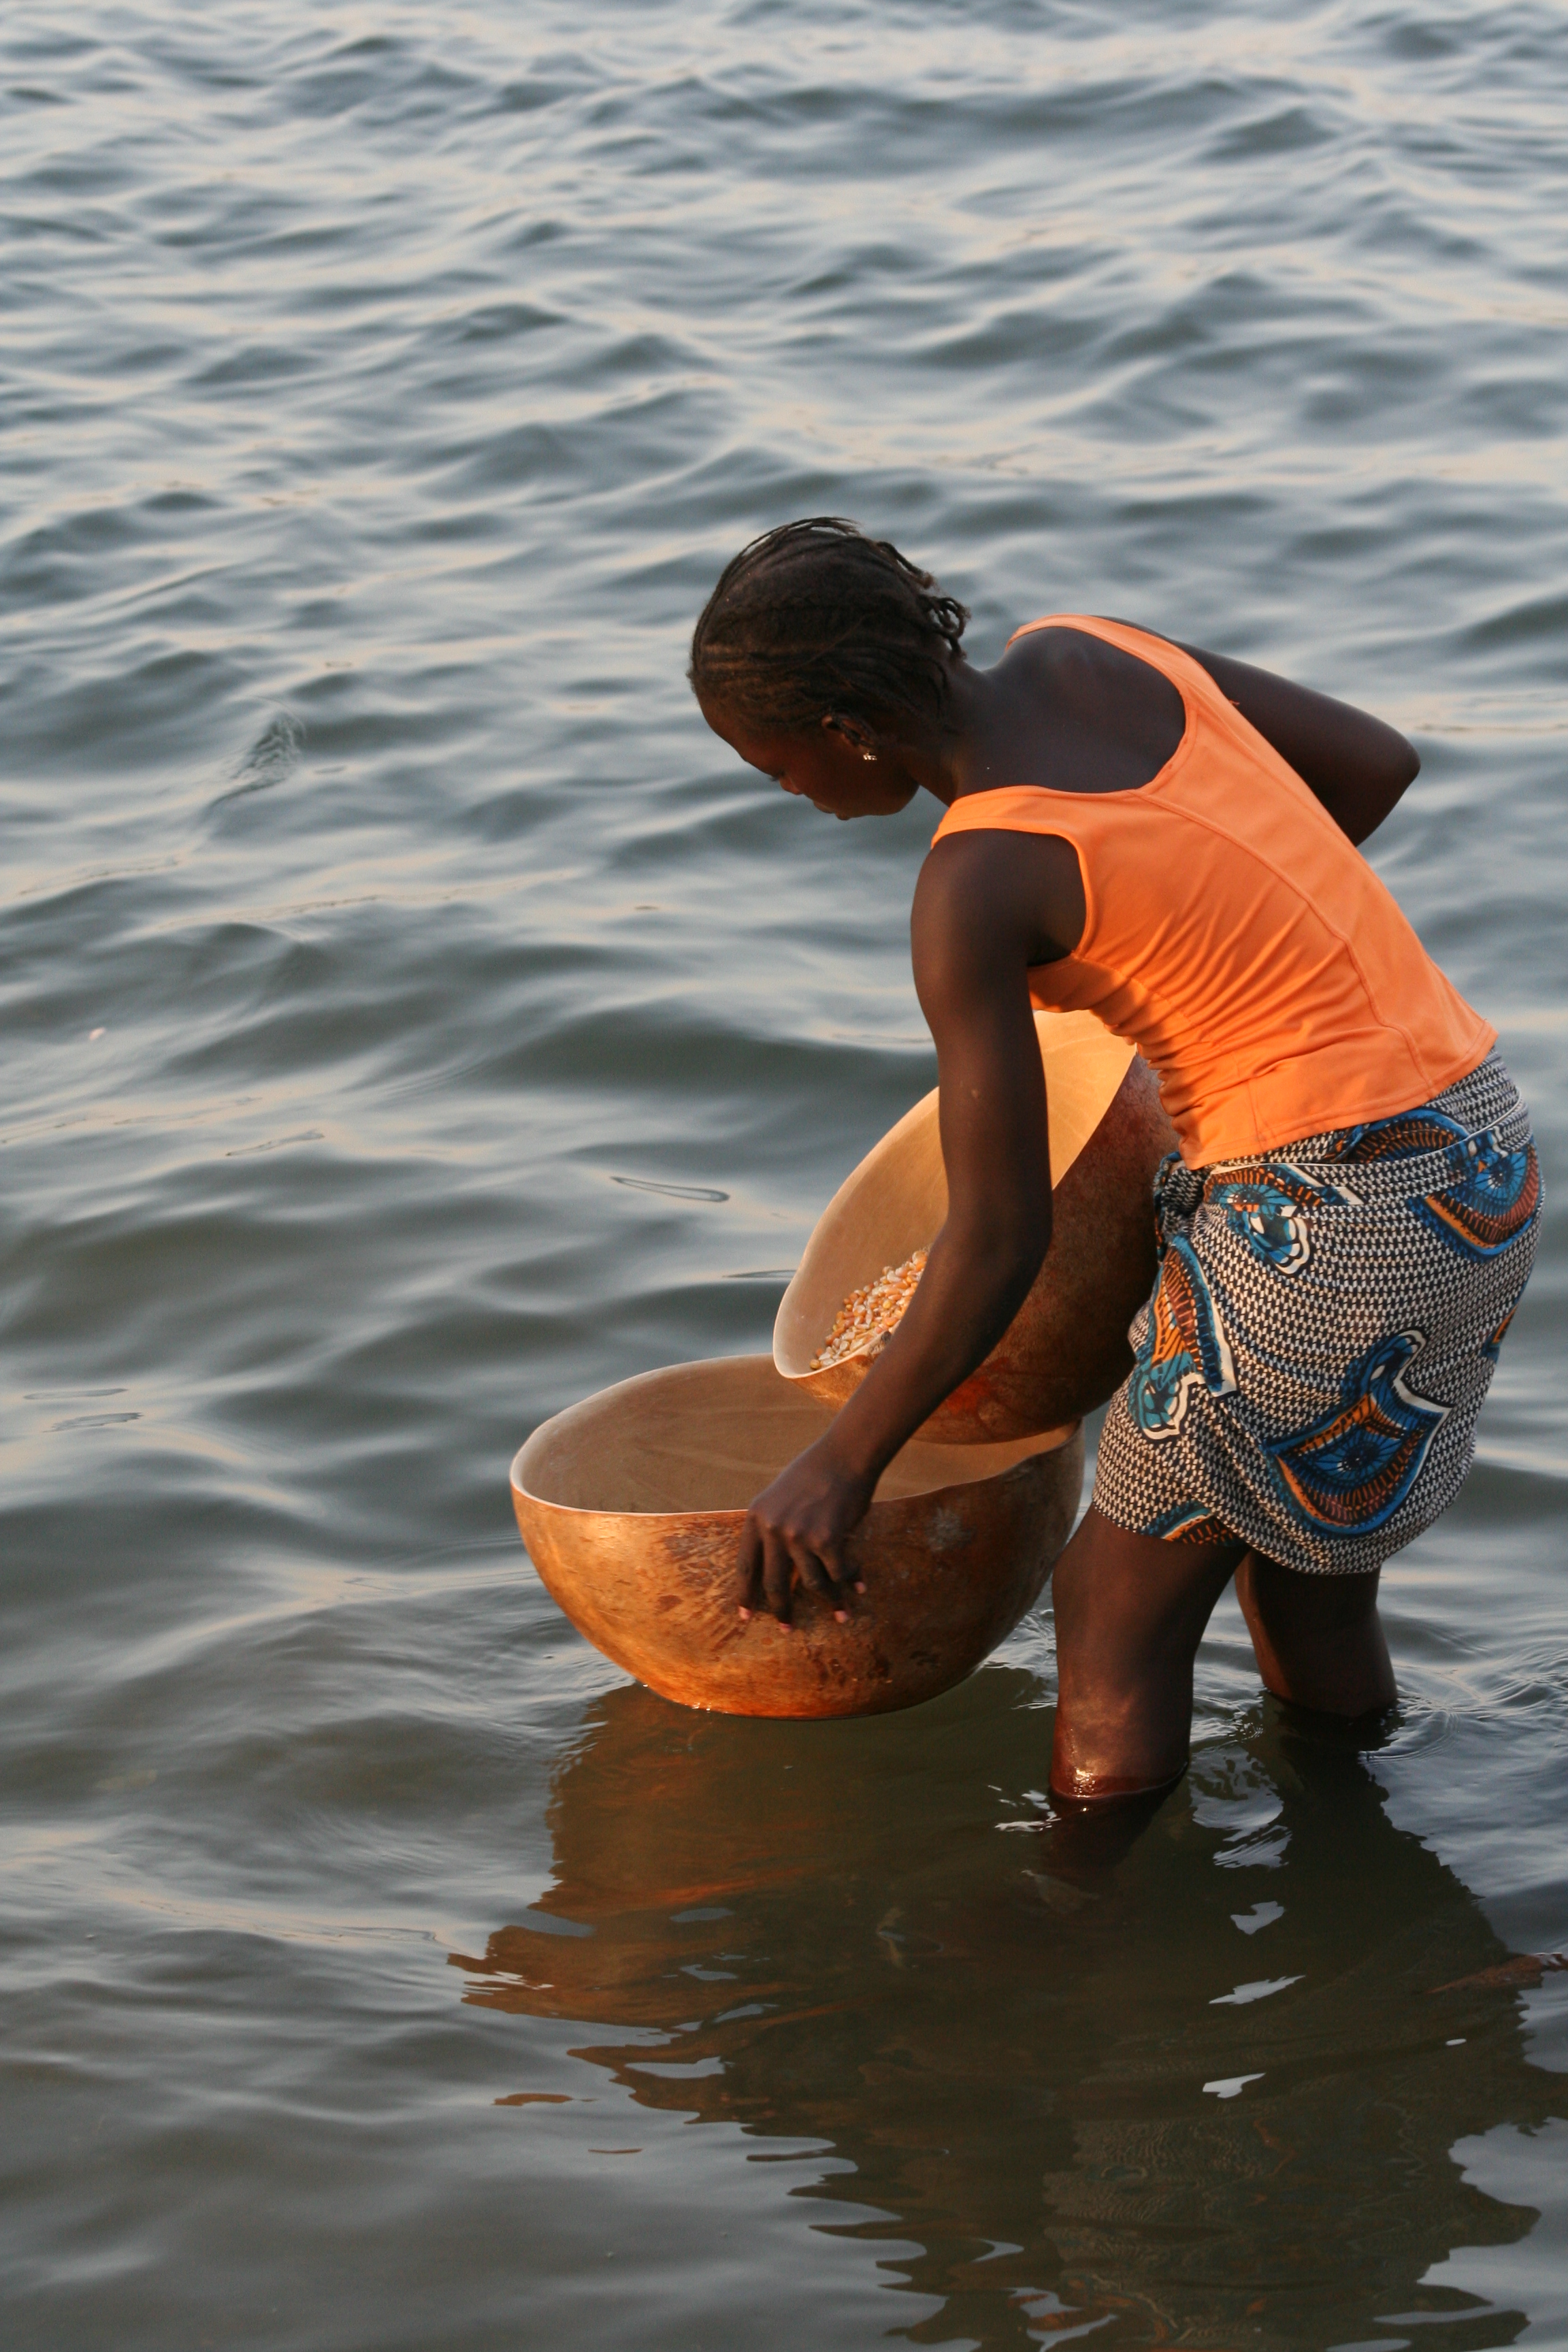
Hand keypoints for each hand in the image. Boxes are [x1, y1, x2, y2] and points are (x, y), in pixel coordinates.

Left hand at [737, 1437, 874, 1627]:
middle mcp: (773, 1529)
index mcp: (756, 1517)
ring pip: (812, 1584)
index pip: (746, 1565)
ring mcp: (799, 1536)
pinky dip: (851, 1581)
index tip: (745, 1615)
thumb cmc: (815, 1473)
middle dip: (781, 1610)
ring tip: (841, 1615)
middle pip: (774, 1583)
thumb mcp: (779, 1496)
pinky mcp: (827, 1539)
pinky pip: (838, 1572)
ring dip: (829, 1602)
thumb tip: (778, 1565)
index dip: (746, 1593)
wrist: (844, 1456)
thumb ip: (772, 1526)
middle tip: (787, 1629)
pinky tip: (859, 1587)